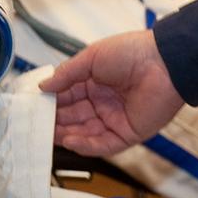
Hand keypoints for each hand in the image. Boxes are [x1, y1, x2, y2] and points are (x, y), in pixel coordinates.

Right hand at [39, 30, 184, 154]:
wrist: (164, 63)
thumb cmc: (130, 52)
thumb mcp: (90, 58)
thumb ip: (66, 74)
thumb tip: (43, 86)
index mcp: (92, 82)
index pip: (66, 96)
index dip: (50, 102)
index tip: (33, 106)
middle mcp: (102, 101)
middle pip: (73, 116)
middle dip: (54, 121)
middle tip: (35, 124)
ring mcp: (114, 118)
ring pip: (85, 132)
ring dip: (66, 135)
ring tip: (47, 135)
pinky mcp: (127, 132)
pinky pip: (104, 144)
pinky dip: (86, 145)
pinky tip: (70, 141)